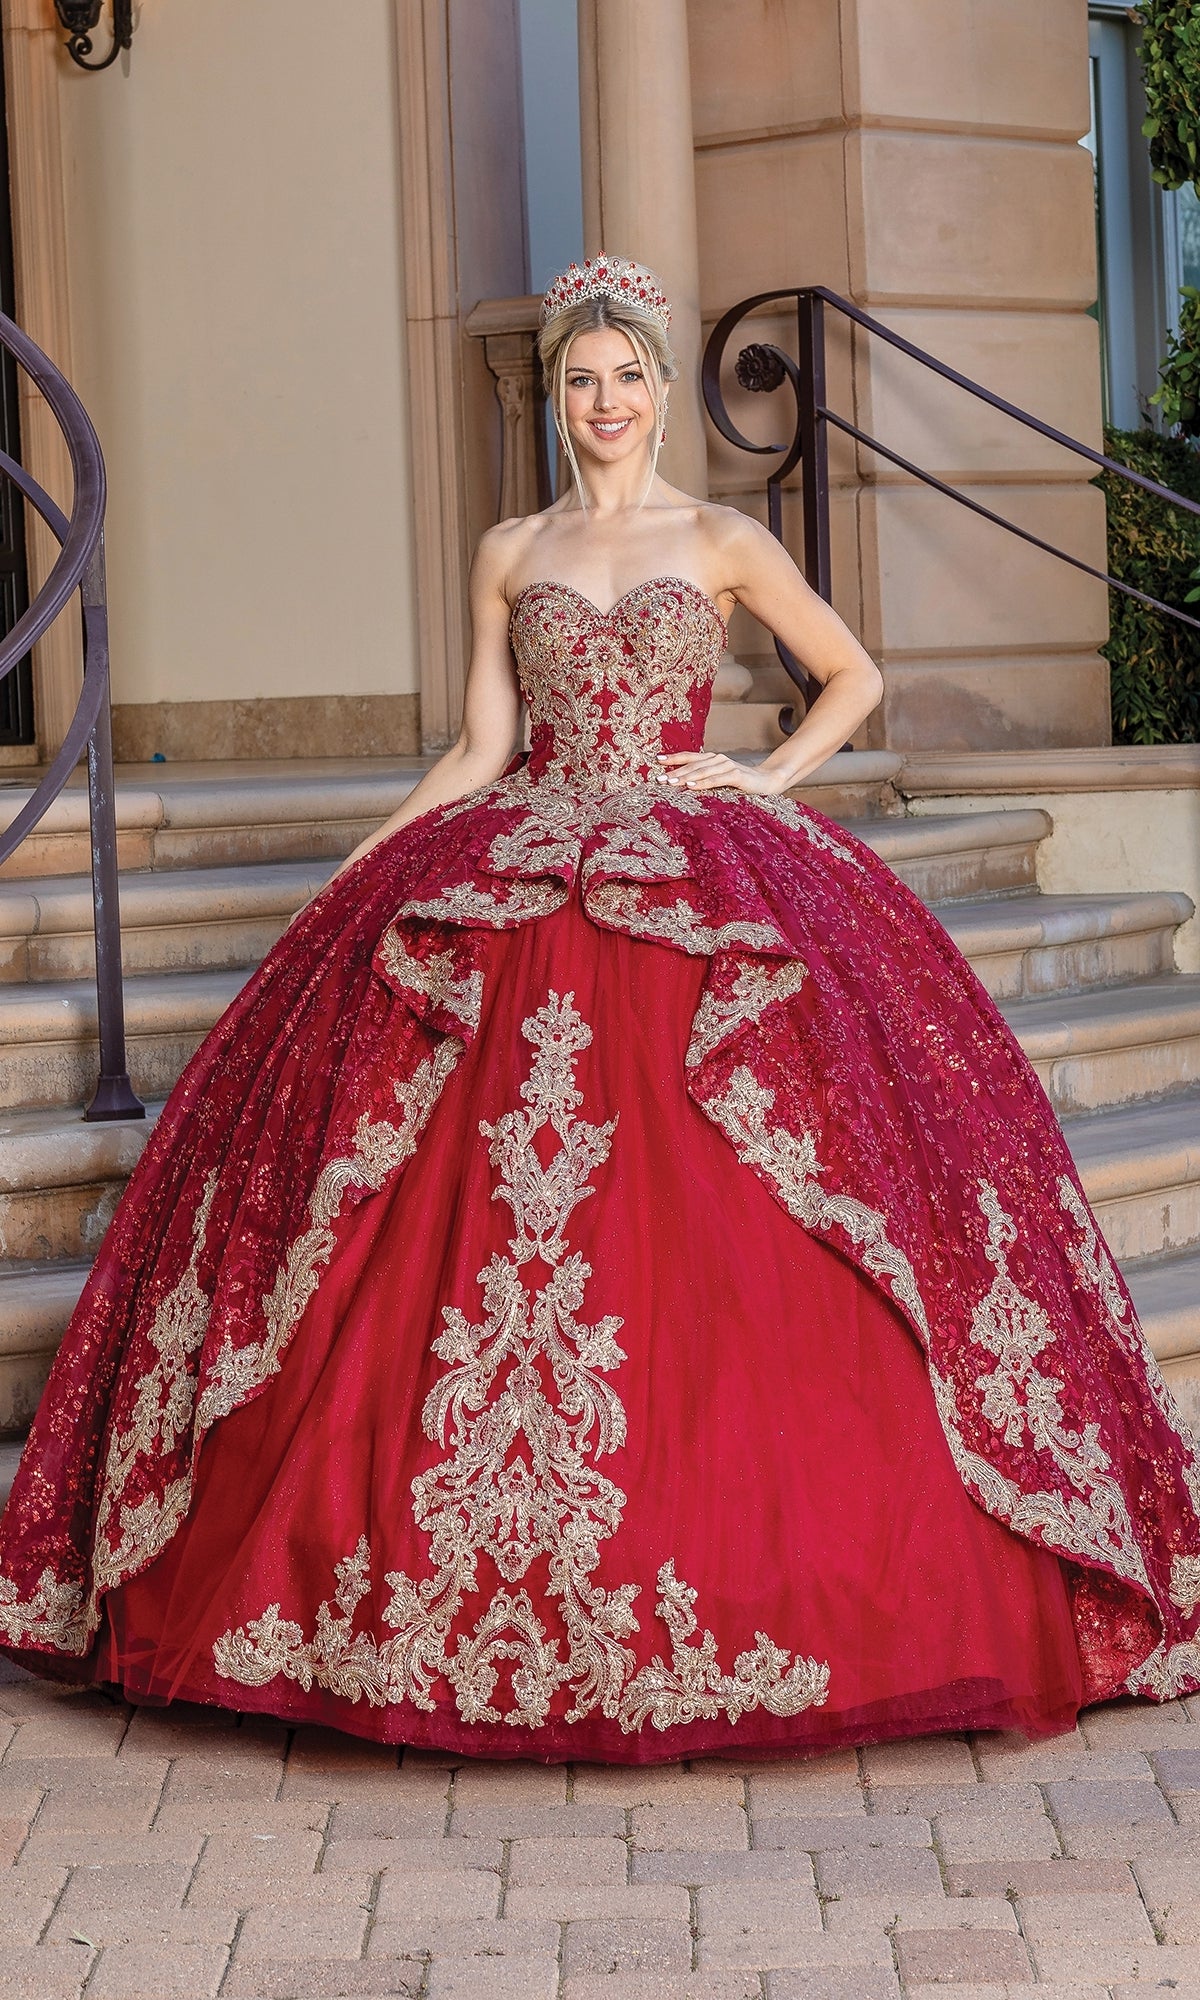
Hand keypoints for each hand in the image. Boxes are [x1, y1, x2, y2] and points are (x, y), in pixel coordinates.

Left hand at [655, 751, 787, 795]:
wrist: (766, 781)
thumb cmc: (740, 783)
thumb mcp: (719, 779)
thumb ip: (704, 779)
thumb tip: (681, 784)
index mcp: (712, 759)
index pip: (689, 756)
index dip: (673, 758)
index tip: (657, 760)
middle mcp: (718, 759)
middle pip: (692, 764)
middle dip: (674, 771)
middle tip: (659, 778)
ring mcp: (727, 766)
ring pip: (701, 771)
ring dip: (685, 777)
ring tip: (670, 782)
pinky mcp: (736, 775)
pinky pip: (716, 780)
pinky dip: (703, 783)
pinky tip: (691, 786)